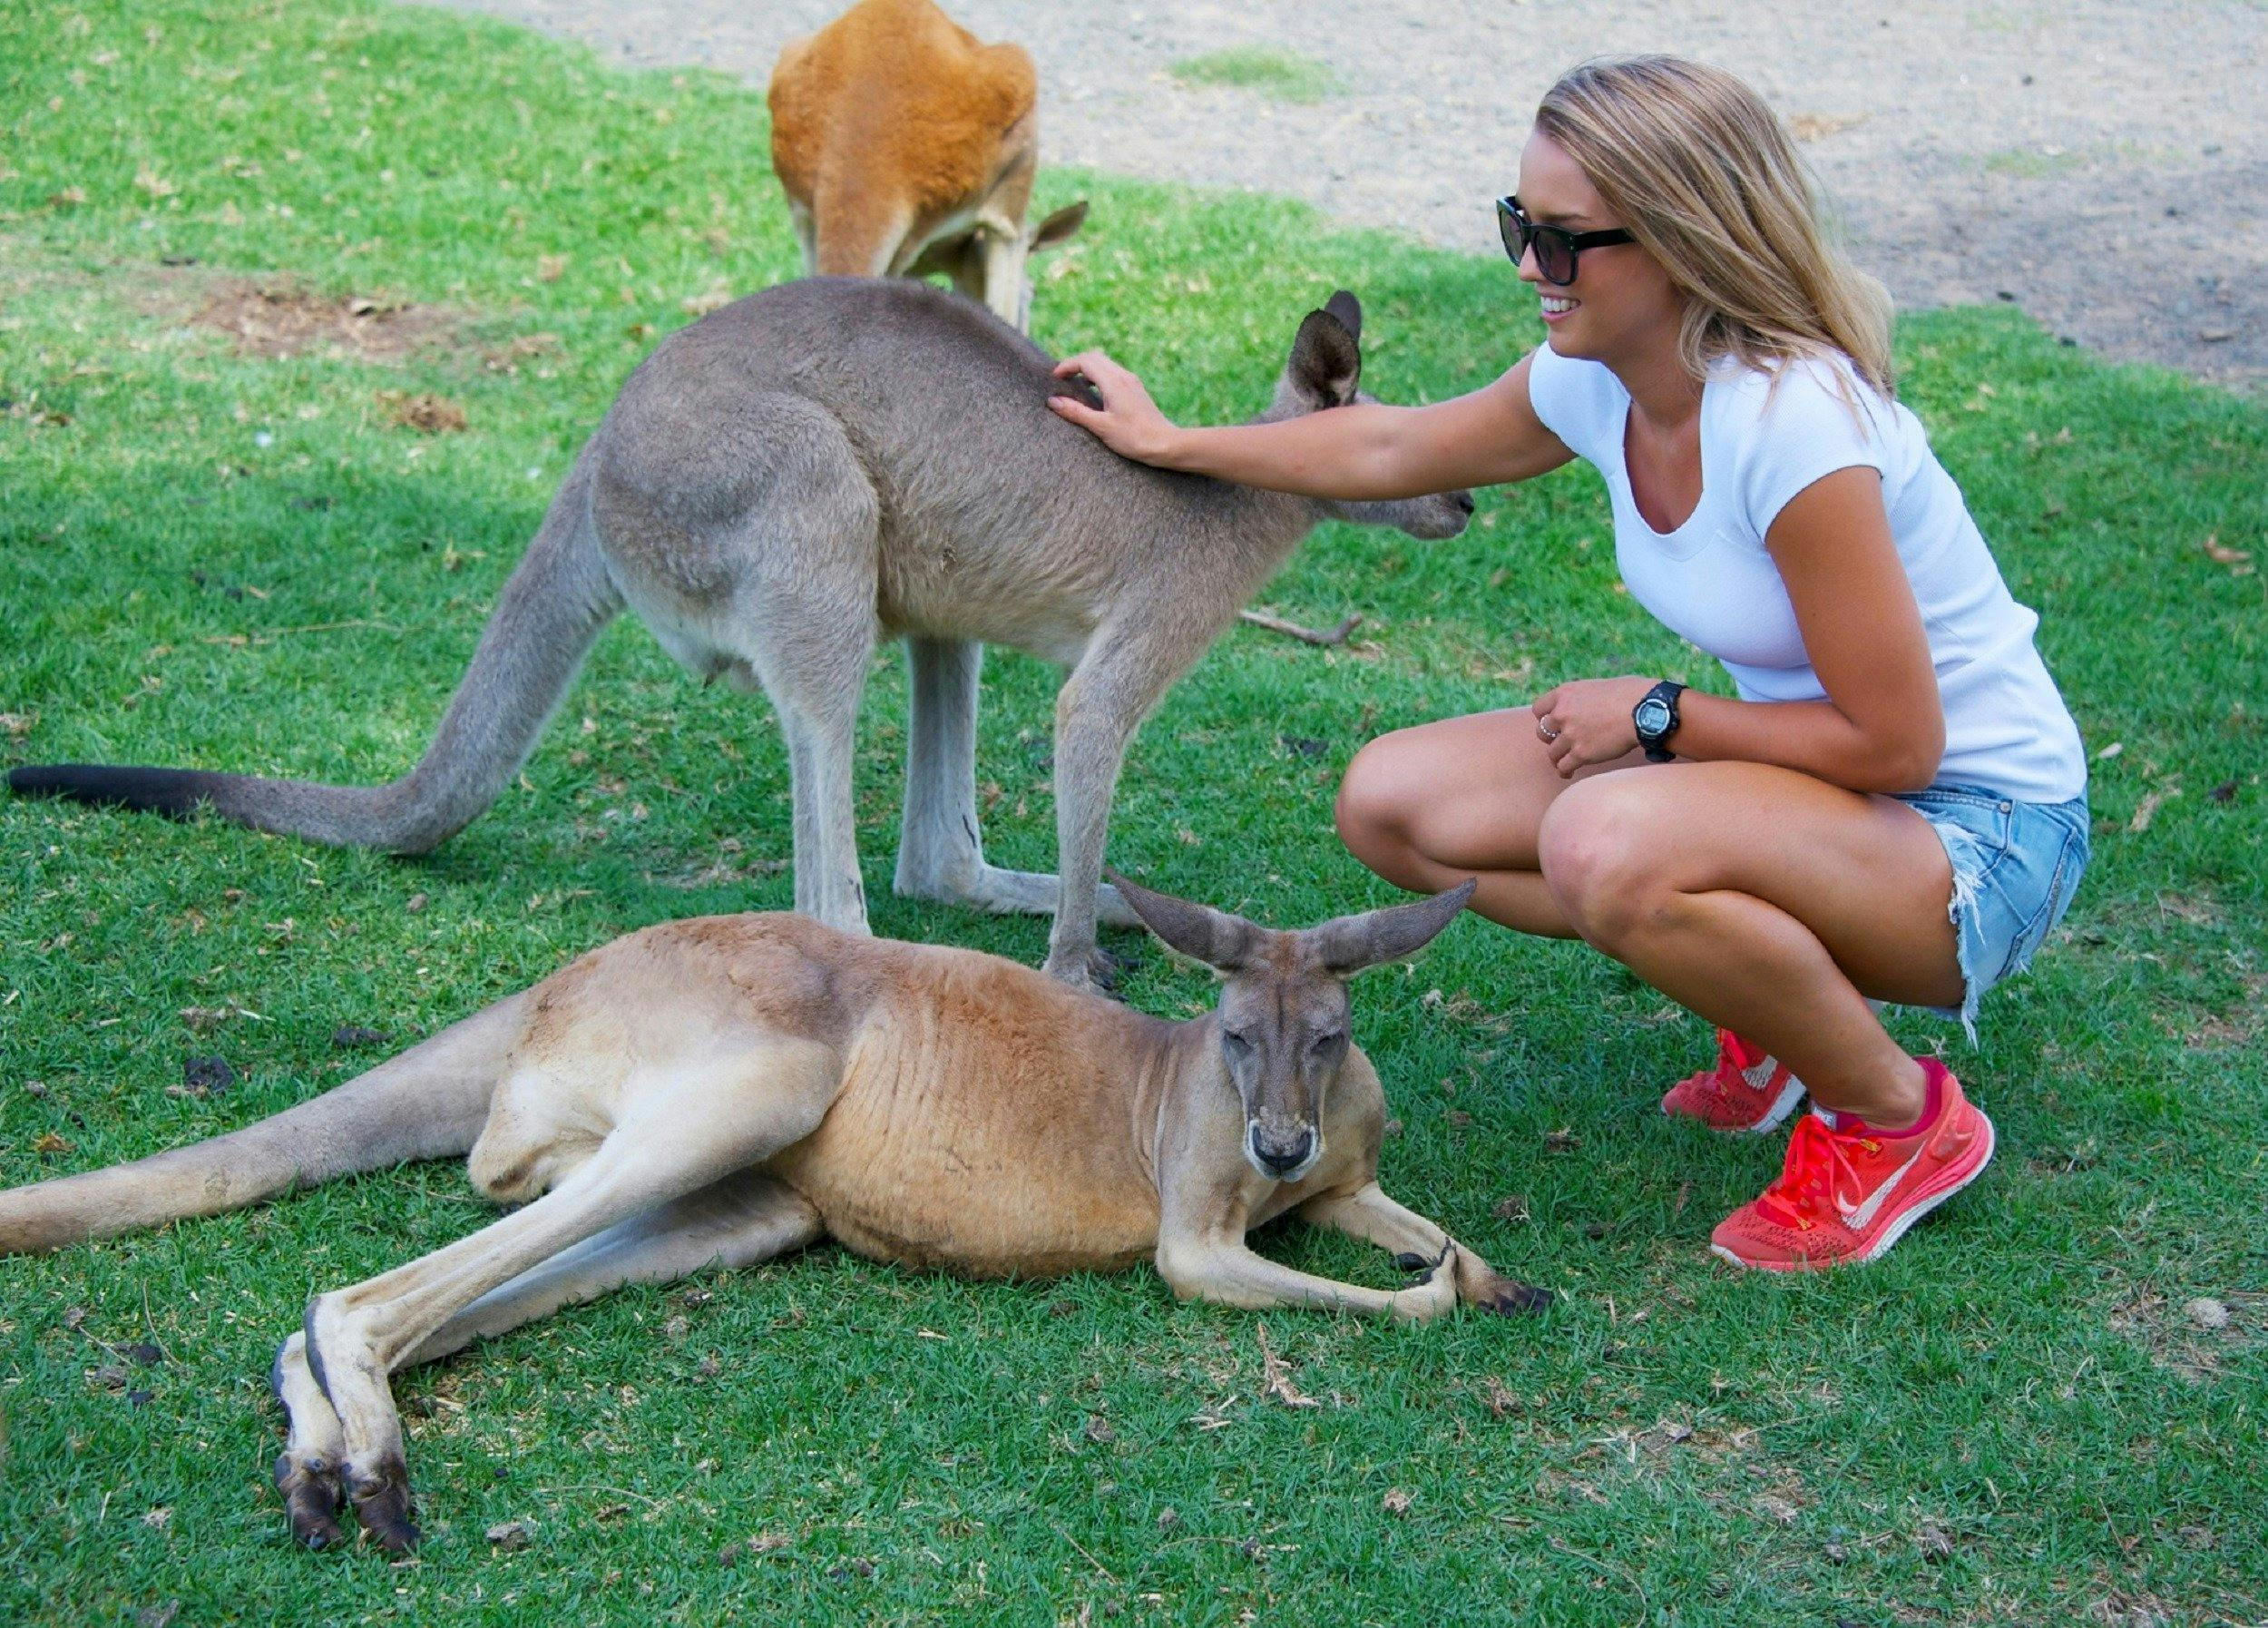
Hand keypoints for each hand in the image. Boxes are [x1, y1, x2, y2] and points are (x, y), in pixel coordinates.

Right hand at [1048, 350, 1179, 464]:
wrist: (1165, 444)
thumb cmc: (1134, 438)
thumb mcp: (1101, 427)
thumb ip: (1076, 412)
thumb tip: (1053, 401)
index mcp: (1114, 382)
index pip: (1086, 361)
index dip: (1067, 365)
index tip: (1055, 377)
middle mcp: (1124, 376)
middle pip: (1095, 358)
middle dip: (1076, 364)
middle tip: (1062, 379)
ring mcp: (1132, 382)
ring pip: (1105, 364)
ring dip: (1087, 370)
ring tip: (1075, 386)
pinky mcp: (1136, 389)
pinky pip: (1113, 373)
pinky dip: (1099, 376)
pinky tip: (1094, 394)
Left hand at [1529, 676, 1656, 777]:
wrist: (1644, 710)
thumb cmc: (1630, 694)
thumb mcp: (1598, 686)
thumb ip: (1584, 698)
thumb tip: (1588, 706)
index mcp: (1564, 693)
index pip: (1538, 709)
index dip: (1545, 718)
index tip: (1553, 725)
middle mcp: (1562, 713)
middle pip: (1542, 732)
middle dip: (1550, 738)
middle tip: (1560, 743)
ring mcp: (1570, 735)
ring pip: (1552, 753)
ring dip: (1558, 758)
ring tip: (1563, 762)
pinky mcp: (1581, 753)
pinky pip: (1563, 767)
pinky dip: (1564, 771)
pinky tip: (1568, 773)